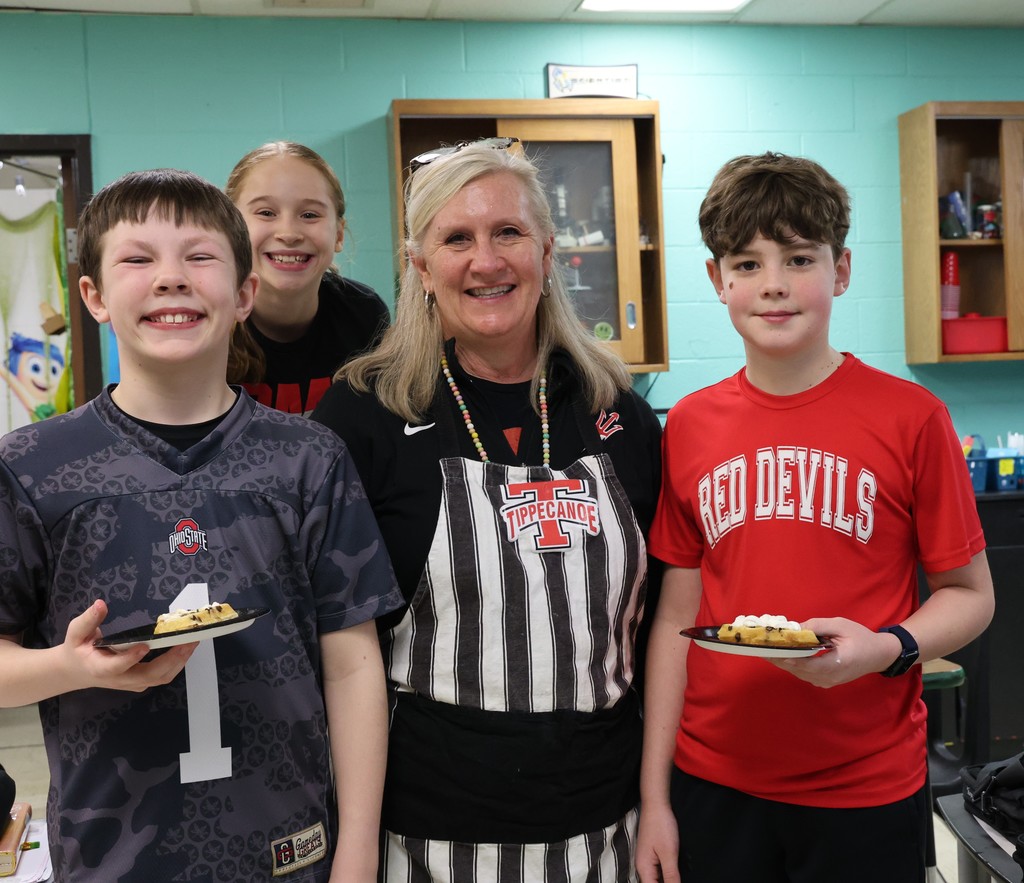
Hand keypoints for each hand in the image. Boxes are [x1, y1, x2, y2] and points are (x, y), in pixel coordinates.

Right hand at [63, 599, 196, 692]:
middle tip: (187, 641)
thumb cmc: (77, 649)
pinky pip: (162, 676)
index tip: (144, 646)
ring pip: (159, 678)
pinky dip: (176, 663)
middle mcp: (119, 679)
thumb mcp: (76, 633)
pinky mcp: (140, 681)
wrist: (76, 671)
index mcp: (100, 668)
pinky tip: (186, 647)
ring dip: (178, 661)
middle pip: (148, 675)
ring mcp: (132, 682)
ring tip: (192, 642)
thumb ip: (88, 620)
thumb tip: (100, 604)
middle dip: (170, 660)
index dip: (130, 658)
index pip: (117, 667)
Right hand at [636, 801, 680, 882]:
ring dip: (666, 880)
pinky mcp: (652, 855)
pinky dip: (666, 875)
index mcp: (644, 868)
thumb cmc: (661, 827)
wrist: (656, 805)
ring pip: (656, 879)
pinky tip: (675, 874)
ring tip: (676, 876)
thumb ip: (671, 875)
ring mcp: (647, 861)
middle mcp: (643, 867)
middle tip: (677, 878)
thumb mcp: (669, 853)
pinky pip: (658, 872)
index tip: (675, 882)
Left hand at [771, 617, 895, 687]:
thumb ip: (817, 627)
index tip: (767, 649)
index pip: (803, 663)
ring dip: (783, 661)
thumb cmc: (861, 638)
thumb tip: (795, 629)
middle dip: (778, 658)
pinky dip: (792, 664)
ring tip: (765, 650)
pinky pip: (804, 673)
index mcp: (834, 664)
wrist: (879, 654)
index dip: (784, 656)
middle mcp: (828, 678)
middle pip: (797, 669)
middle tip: (759, 647)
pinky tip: (782, 654)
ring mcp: (826, 682)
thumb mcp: (840, 625)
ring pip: (799, 673)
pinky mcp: (825, 681)